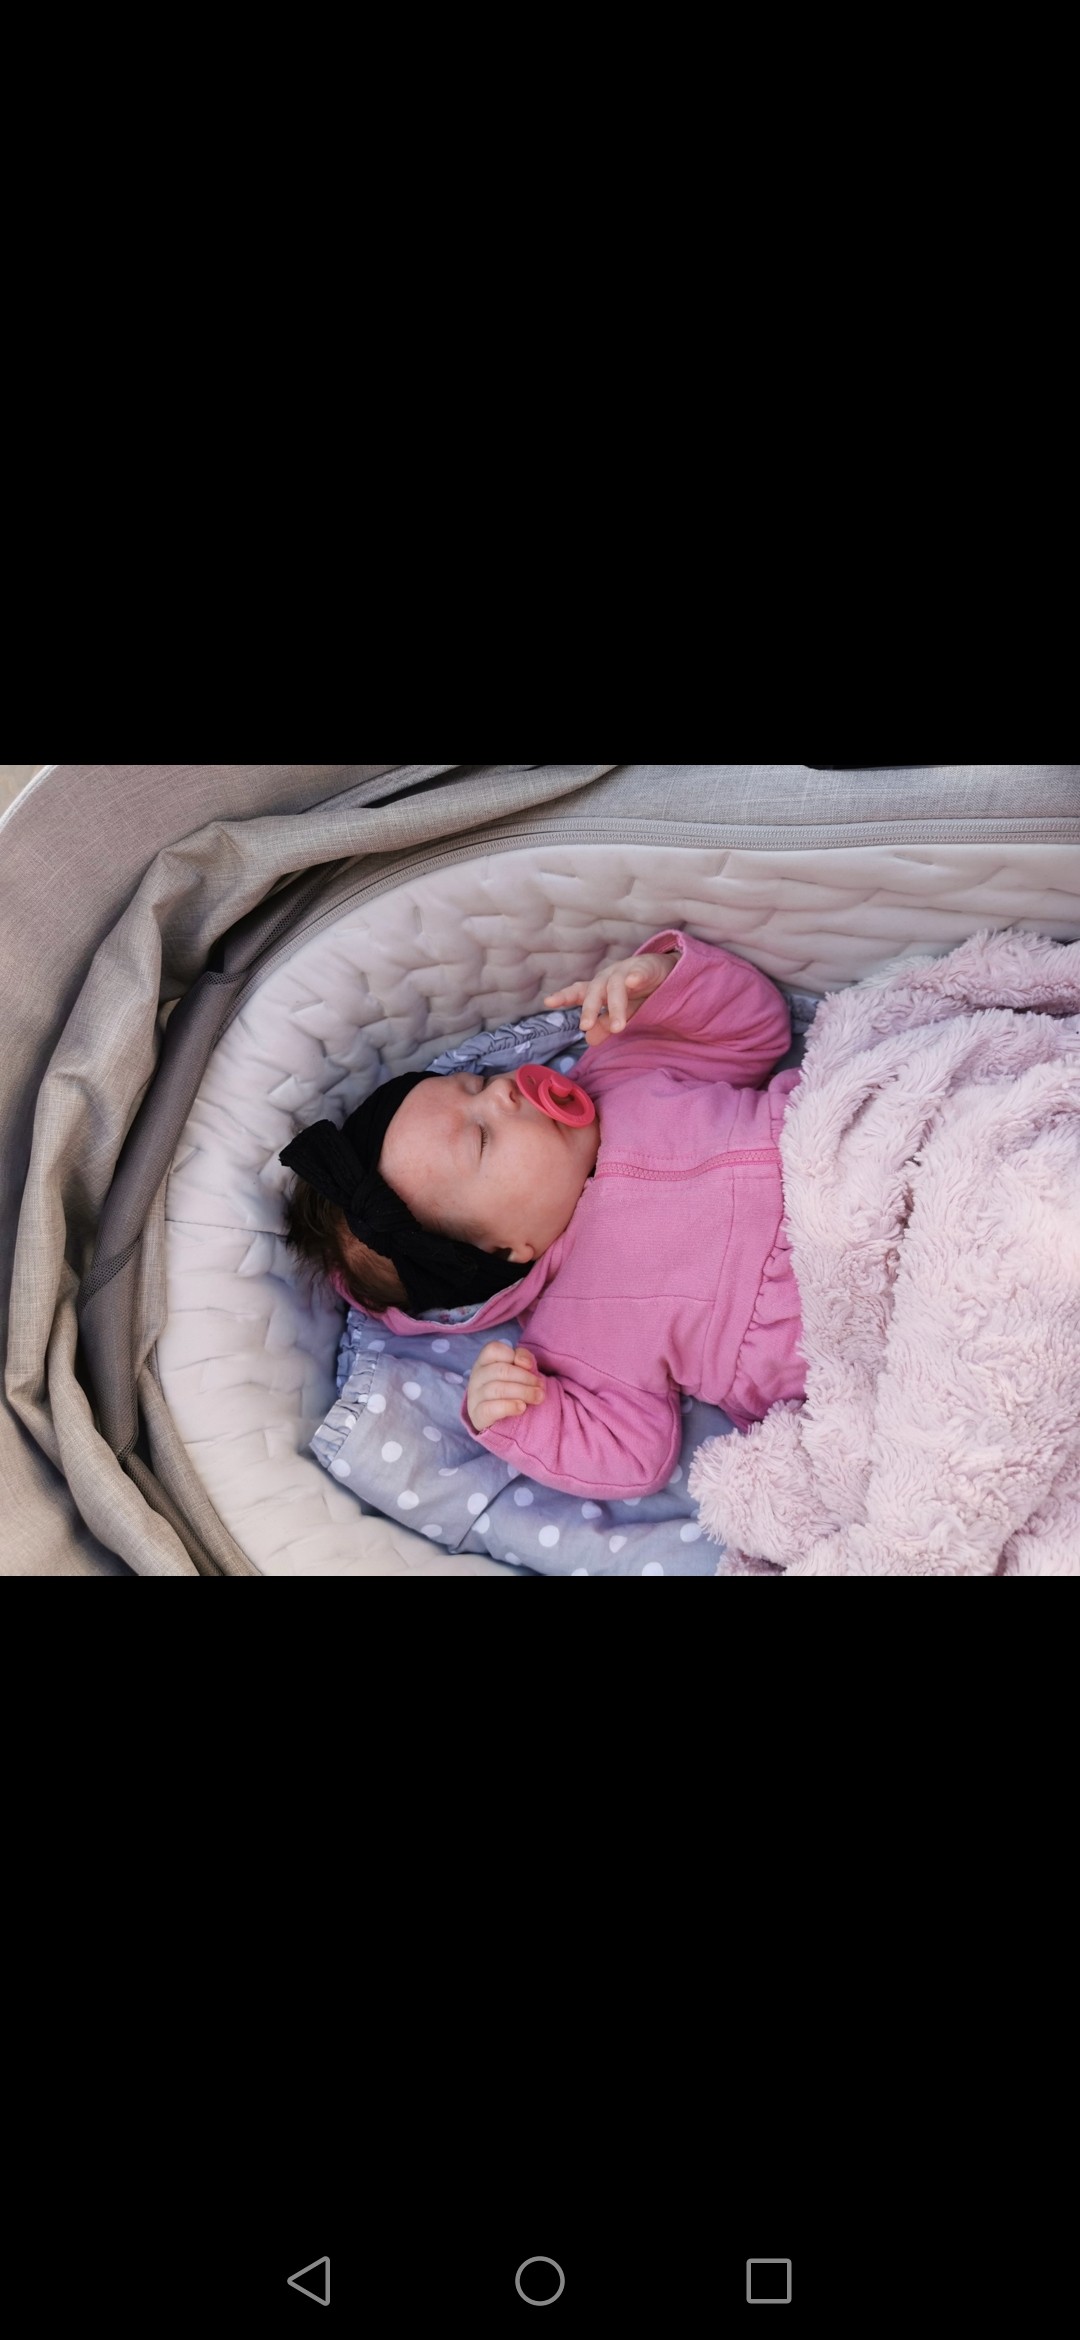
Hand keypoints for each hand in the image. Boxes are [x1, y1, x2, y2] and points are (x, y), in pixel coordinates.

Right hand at [467, 1341, 546, 1431]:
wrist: (500, 1417)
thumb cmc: (511, 1387)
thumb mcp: (519, 1369)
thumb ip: (523, 1358)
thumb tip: (524, 1363)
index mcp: (484, 1361)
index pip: (494, 1349)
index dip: (514, 1355)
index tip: (530, 1366)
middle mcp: (476, 1376)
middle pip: (500, 1371)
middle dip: (526, 1378)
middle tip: (541, 1386)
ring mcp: (474, 1396)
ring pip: (497, 1390)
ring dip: (524, 1392)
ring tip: (538, 1398)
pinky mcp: (477, 1415)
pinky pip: (490, 1409)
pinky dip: (509, 1407)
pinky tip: (522, 1407)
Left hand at [543, 950, 678, 1046]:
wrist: (665, 972)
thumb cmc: (638, 993)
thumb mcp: (620, 1012)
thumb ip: (605, 1024)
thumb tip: (589, 1040)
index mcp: (600, 988)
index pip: (579, 992)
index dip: (564, 996)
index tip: (548, 1002)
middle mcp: (608, 977)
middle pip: (595, 990)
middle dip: (589, 1008)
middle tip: (586, 1026)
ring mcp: (627, 970)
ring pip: (616, 986)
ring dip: (615, 1006)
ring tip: (618, 1027)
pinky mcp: (646, 967)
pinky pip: (640, 971)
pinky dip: (636, 976)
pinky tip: (634, 982)